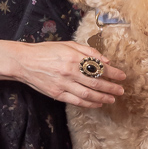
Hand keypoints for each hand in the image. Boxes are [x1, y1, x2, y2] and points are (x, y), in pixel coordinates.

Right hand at [10, 41, 125, 107]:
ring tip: (112, 99)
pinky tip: (97, 104)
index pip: (99, 67)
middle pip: (96, 82)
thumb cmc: (46, 51)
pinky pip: (76, 101)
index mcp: (73, 57)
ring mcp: (63, 84)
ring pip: (88, 94)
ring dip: (102, 98)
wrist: (24, 62)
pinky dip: (89, 103)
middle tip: (121, 91)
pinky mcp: (57, 94)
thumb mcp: (68, 45)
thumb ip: (87, 51)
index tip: (122, 76)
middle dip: (111, 87)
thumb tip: (105, 60)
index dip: (113, 73)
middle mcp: (70, 71)